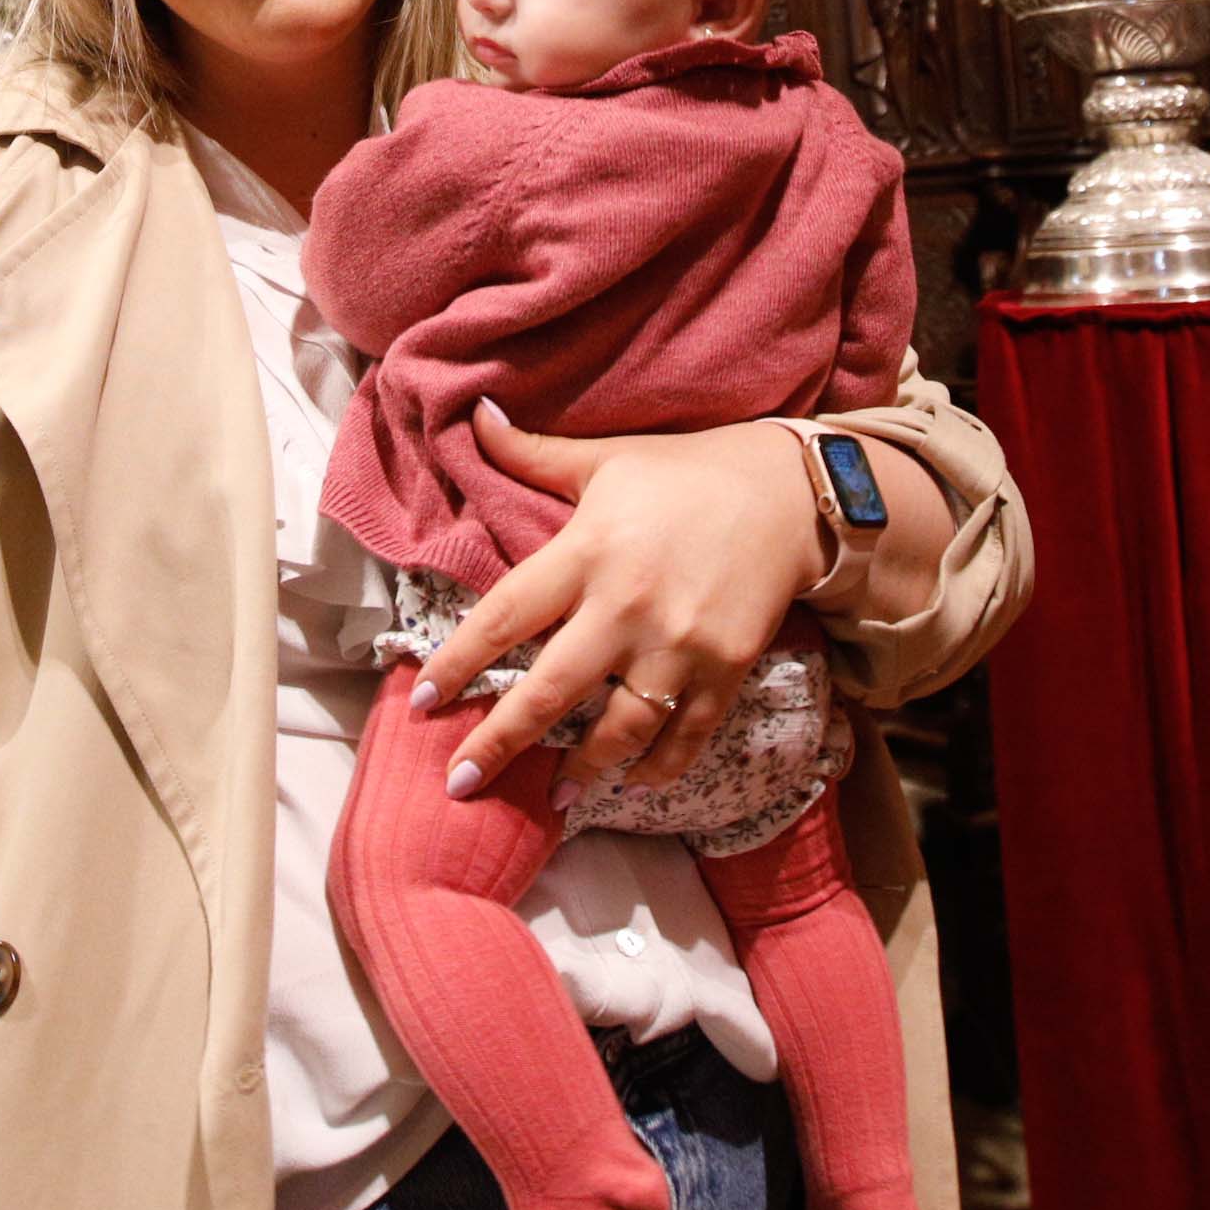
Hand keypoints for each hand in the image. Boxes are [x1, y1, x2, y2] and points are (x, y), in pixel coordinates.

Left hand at [411, 400, 833, 801]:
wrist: (788, 491)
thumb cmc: (684, 471)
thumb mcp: (602, 460)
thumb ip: (531, 454)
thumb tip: (473, 414)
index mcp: (586, 551)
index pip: (504, 616)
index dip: (457, 662)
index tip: (421, 700)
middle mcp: (626, 606)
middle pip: (550, 691)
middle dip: (499, 741)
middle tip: (460, 783)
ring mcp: (679, 644)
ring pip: (618, 729)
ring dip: (581, 771)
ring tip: (554, 796)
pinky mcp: (725, 669)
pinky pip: (684, 737)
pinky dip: (657, 768)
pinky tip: (632, 783)